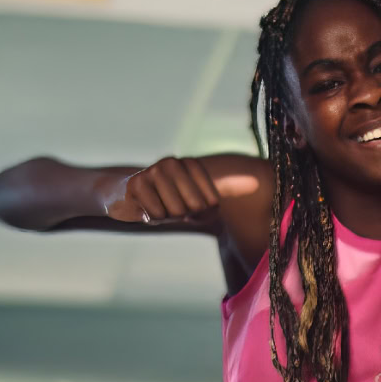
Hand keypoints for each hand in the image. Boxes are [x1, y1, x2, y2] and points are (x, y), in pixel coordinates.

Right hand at [105, 157, 258, 224]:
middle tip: (175, 211)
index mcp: (190, 164)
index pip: (210, 199)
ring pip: (174, 211)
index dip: (204, 211)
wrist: (124, 195)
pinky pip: (155, 213)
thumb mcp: (197, 199)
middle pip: (193, 207)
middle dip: (185, 215)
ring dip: (168, 217)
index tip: (195, 209)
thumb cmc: (167, 200)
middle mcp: (172, 163)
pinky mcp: (135, 183)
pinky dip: (154, 218)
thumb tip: (256, 180)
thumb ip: (223, 194)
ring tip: (162, 208)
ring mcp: (152, 171)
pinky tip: (148, 210)